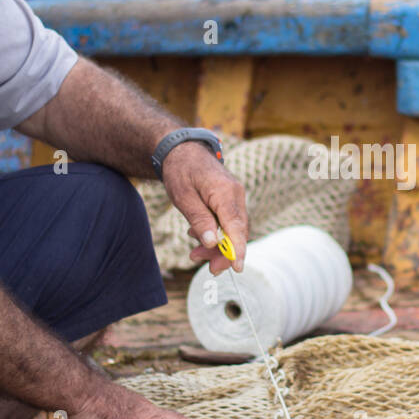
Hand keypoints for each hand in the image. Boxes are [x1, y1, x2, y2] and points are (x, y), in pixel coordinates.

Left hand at [160, 141, 248, 275]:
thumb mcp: (183, 197)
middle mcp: (236, 195)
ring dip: (217, 245)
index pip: (236, 226)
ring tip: (195, 254)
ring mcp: (234, 198)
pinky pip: (227, 223)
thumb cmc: (180, 171)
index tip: (237, 268)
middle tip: (208, 268)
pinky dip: (216, 234)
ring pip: (233, 230)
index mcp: (225, 193)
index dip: (238, 249)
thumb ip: (200, 220)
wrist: (181, 151)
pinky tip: (198, 237)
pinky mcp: (229, 201)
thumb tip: (213, 242)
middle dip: (224, 253)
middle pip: (237, 232)